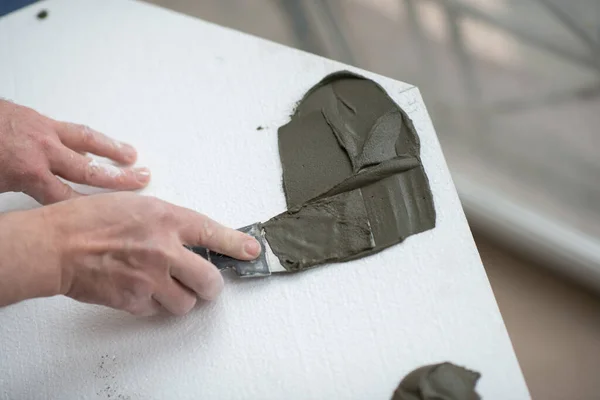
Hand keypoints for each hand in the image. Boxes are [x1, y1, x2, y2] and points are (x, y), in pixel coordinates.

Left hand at [0, 99, 149, 203]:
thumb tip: (20, 222)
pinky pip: (70, 128)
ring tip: (131, 155)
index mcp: (28, 172)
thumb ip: (11, 202)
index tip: (111, 215)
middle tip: (141, 179)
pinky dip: (86, 137)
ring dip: (112, 149)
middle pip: (90, 170)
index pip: (68, 198)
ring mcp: (42, 130)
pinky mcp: (36, 117)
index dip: (92, 209)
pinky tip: (95, 141)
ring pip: (86, 141)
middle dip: (119, 178)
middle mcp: (43, 150)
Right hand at [0, 192, 260, 314]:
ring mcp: (151, 278)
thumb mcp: (137, 204)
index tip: (252, 250)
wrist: (57, 244)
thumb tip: (192, 238)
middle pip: (210, 281)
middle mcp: (165, 249)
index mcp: (167, 219)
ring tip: (164, 285)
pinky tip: (139, 289)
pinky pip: (158, 311)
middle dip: (211, 286)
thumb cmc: (90, 219)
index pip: (213, 233)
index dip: (237, 244)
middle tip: (204, 282)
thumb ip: (168, 221)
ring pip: (186, 303)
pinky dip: (154, 304)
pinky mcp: (134, 300)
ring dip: (181, 298)